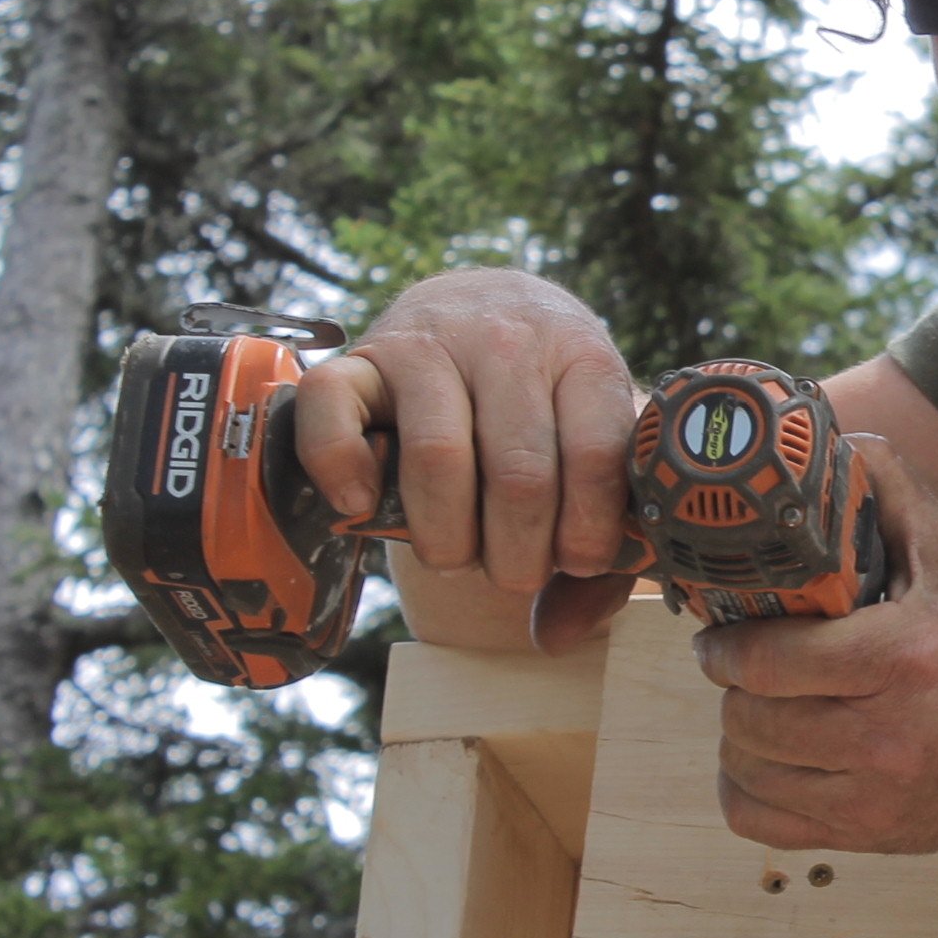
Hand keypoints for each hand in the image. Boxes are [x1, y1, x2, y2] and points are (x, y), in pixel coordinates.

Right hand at [296, 270, 640, 636]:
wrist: (483, 302)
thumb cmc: (549, 397)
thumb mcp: (596, 440)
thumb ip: (604, 536)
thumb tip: (565, 635)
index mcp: (585, 359)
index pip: (597, 455)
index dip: (588, 531)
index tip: (577, 563)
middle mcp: (510, 343)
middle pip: (519, 472)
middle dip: (518, 553)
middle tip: (514, 575)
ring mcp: (431, 344)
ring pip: (436, 454)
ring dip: (445, 534)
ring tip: (456, 557)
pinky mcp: (361, 355)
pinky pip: (333, 408)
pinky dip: (342, 468)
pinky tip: (362, 506)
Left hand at [694, 436, 937, 853]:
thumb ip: (889, 488)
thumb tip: (825, 443)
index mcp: (904, 656)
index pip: (770, 661)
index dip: (728, 646)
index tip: (722, 633)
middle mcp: (886, 735)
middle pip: (748, 718)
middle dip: (734, 686)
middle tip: (748, 666)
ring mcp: (876, 795)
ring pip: (748, 771)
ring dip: (740, 736)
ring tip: (764, 708)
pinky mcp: (871, 835)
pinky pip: (762, 823)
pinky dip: (749, 790)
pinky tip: (772, 760)